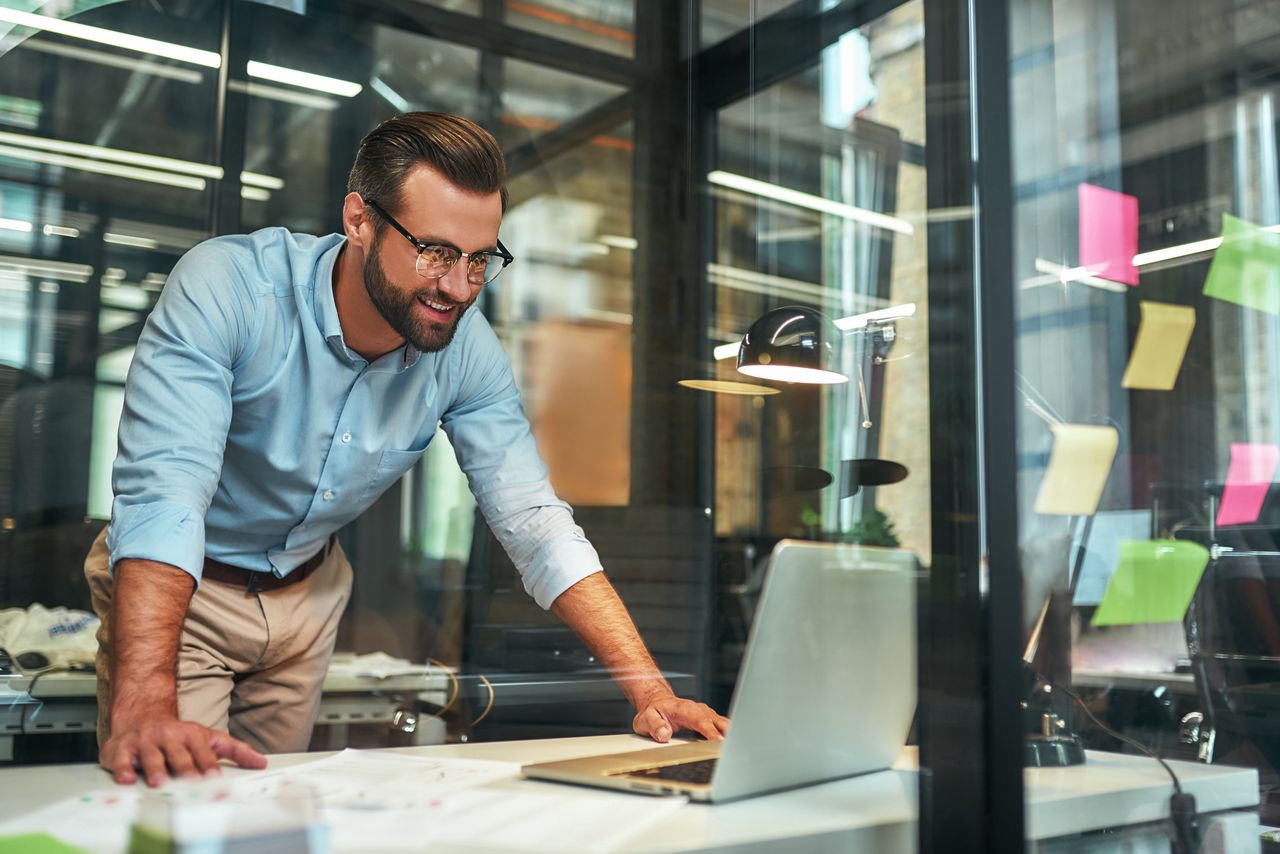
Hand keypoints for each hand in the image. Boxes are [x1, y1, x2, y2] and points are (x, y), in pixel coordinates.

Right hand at [100, 716, 266, 786]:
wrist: (143, 715)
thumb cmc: (178, 734)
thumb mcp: (209, 738)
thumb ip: (235, 750)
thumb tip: (261, 762)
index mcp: (191, 735)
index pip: (202, 751)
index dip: (208, 764)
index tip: (214, 777)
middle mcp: (168, 737)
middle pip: (178, 754)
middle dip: (185, 768)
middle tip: (191, 782)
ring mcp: (145, 742)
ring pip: (151, 756)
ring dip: (156, 769)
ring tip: (160, 783)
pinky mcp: (121, 748)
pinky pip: (122, 760)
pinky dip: (123, 769)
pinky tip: (127, 779)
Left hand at [633, 695, 729, 742]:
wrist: (657, 703)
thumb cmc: (653, 712)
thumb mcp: (646, 720)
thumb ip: (655, 726)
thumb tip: (664, 733)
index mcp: (684, 708)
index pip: (699, 720)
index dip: (709, 730)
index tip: (718, 741)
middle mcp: (697, 710)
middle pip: (716, 721)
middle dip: (727, 733)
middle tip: (734, 747)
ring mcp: (704, 714)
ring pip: (722, 723)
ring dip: (731, 735)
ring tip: (738, 749)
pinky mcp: (708, 720)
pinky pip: (721, 727)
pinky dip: (728, 736)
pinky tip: (733, 747)